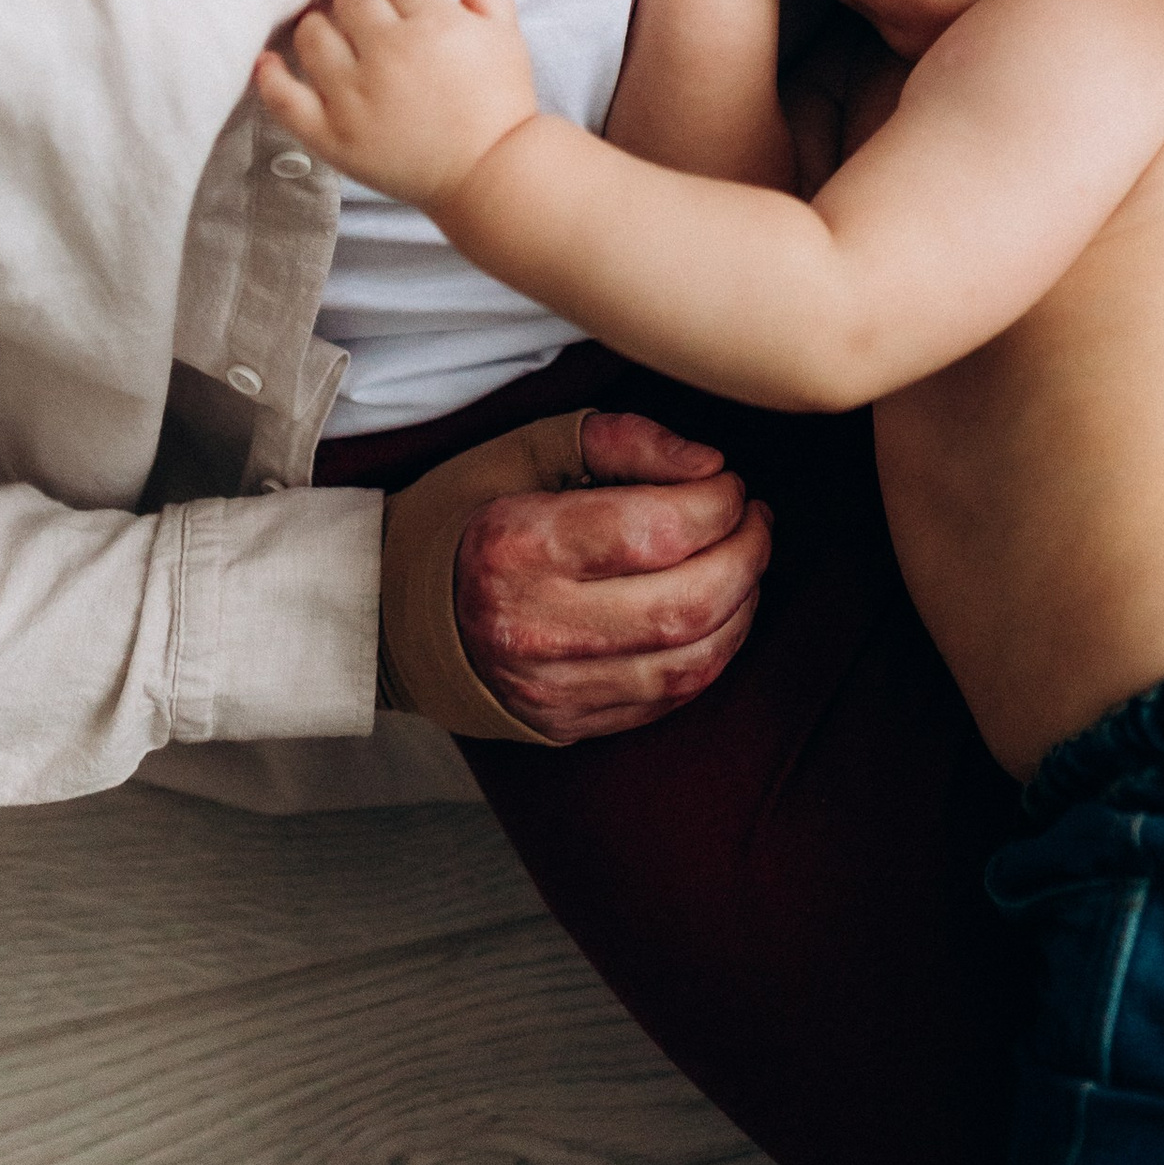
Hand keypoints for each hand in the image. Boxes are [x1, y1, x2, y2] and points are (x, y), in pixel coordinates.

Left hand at [255, 0, 536, 212]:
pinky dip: (270, 76)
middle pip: (350, 0)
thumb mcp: (506, 31)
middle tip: (360, 9)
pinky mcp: (333, 134)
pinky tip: (267, 61)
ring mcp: (355, 95)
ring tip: (327, 31)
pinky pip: (285, 98)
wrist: (490, 173)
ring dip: (317, 25)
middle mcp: (390, 53)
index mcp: (434, 22)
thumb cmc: (502, 101)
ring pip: (313, 36)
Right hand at [452, 409, 773, 739]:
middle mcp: (532, 624)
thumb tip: (711, 465)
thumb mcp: (536, 451)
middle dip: (747, 555)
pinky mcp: (566, 723)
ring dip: (743, 607)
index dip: (717, 505)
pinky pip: (668, 698)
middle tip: (756, 519)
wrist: (406, 608)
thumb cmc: (482, 512)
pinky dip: (714, 653)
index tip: (730, 483)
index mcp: (518, 545)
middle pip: (684, 604)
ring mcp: (549, 686)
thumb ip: (627, 441)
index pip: (655, 532)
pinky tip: (720, 612)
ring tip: (746, 561)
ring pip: (688, 661)